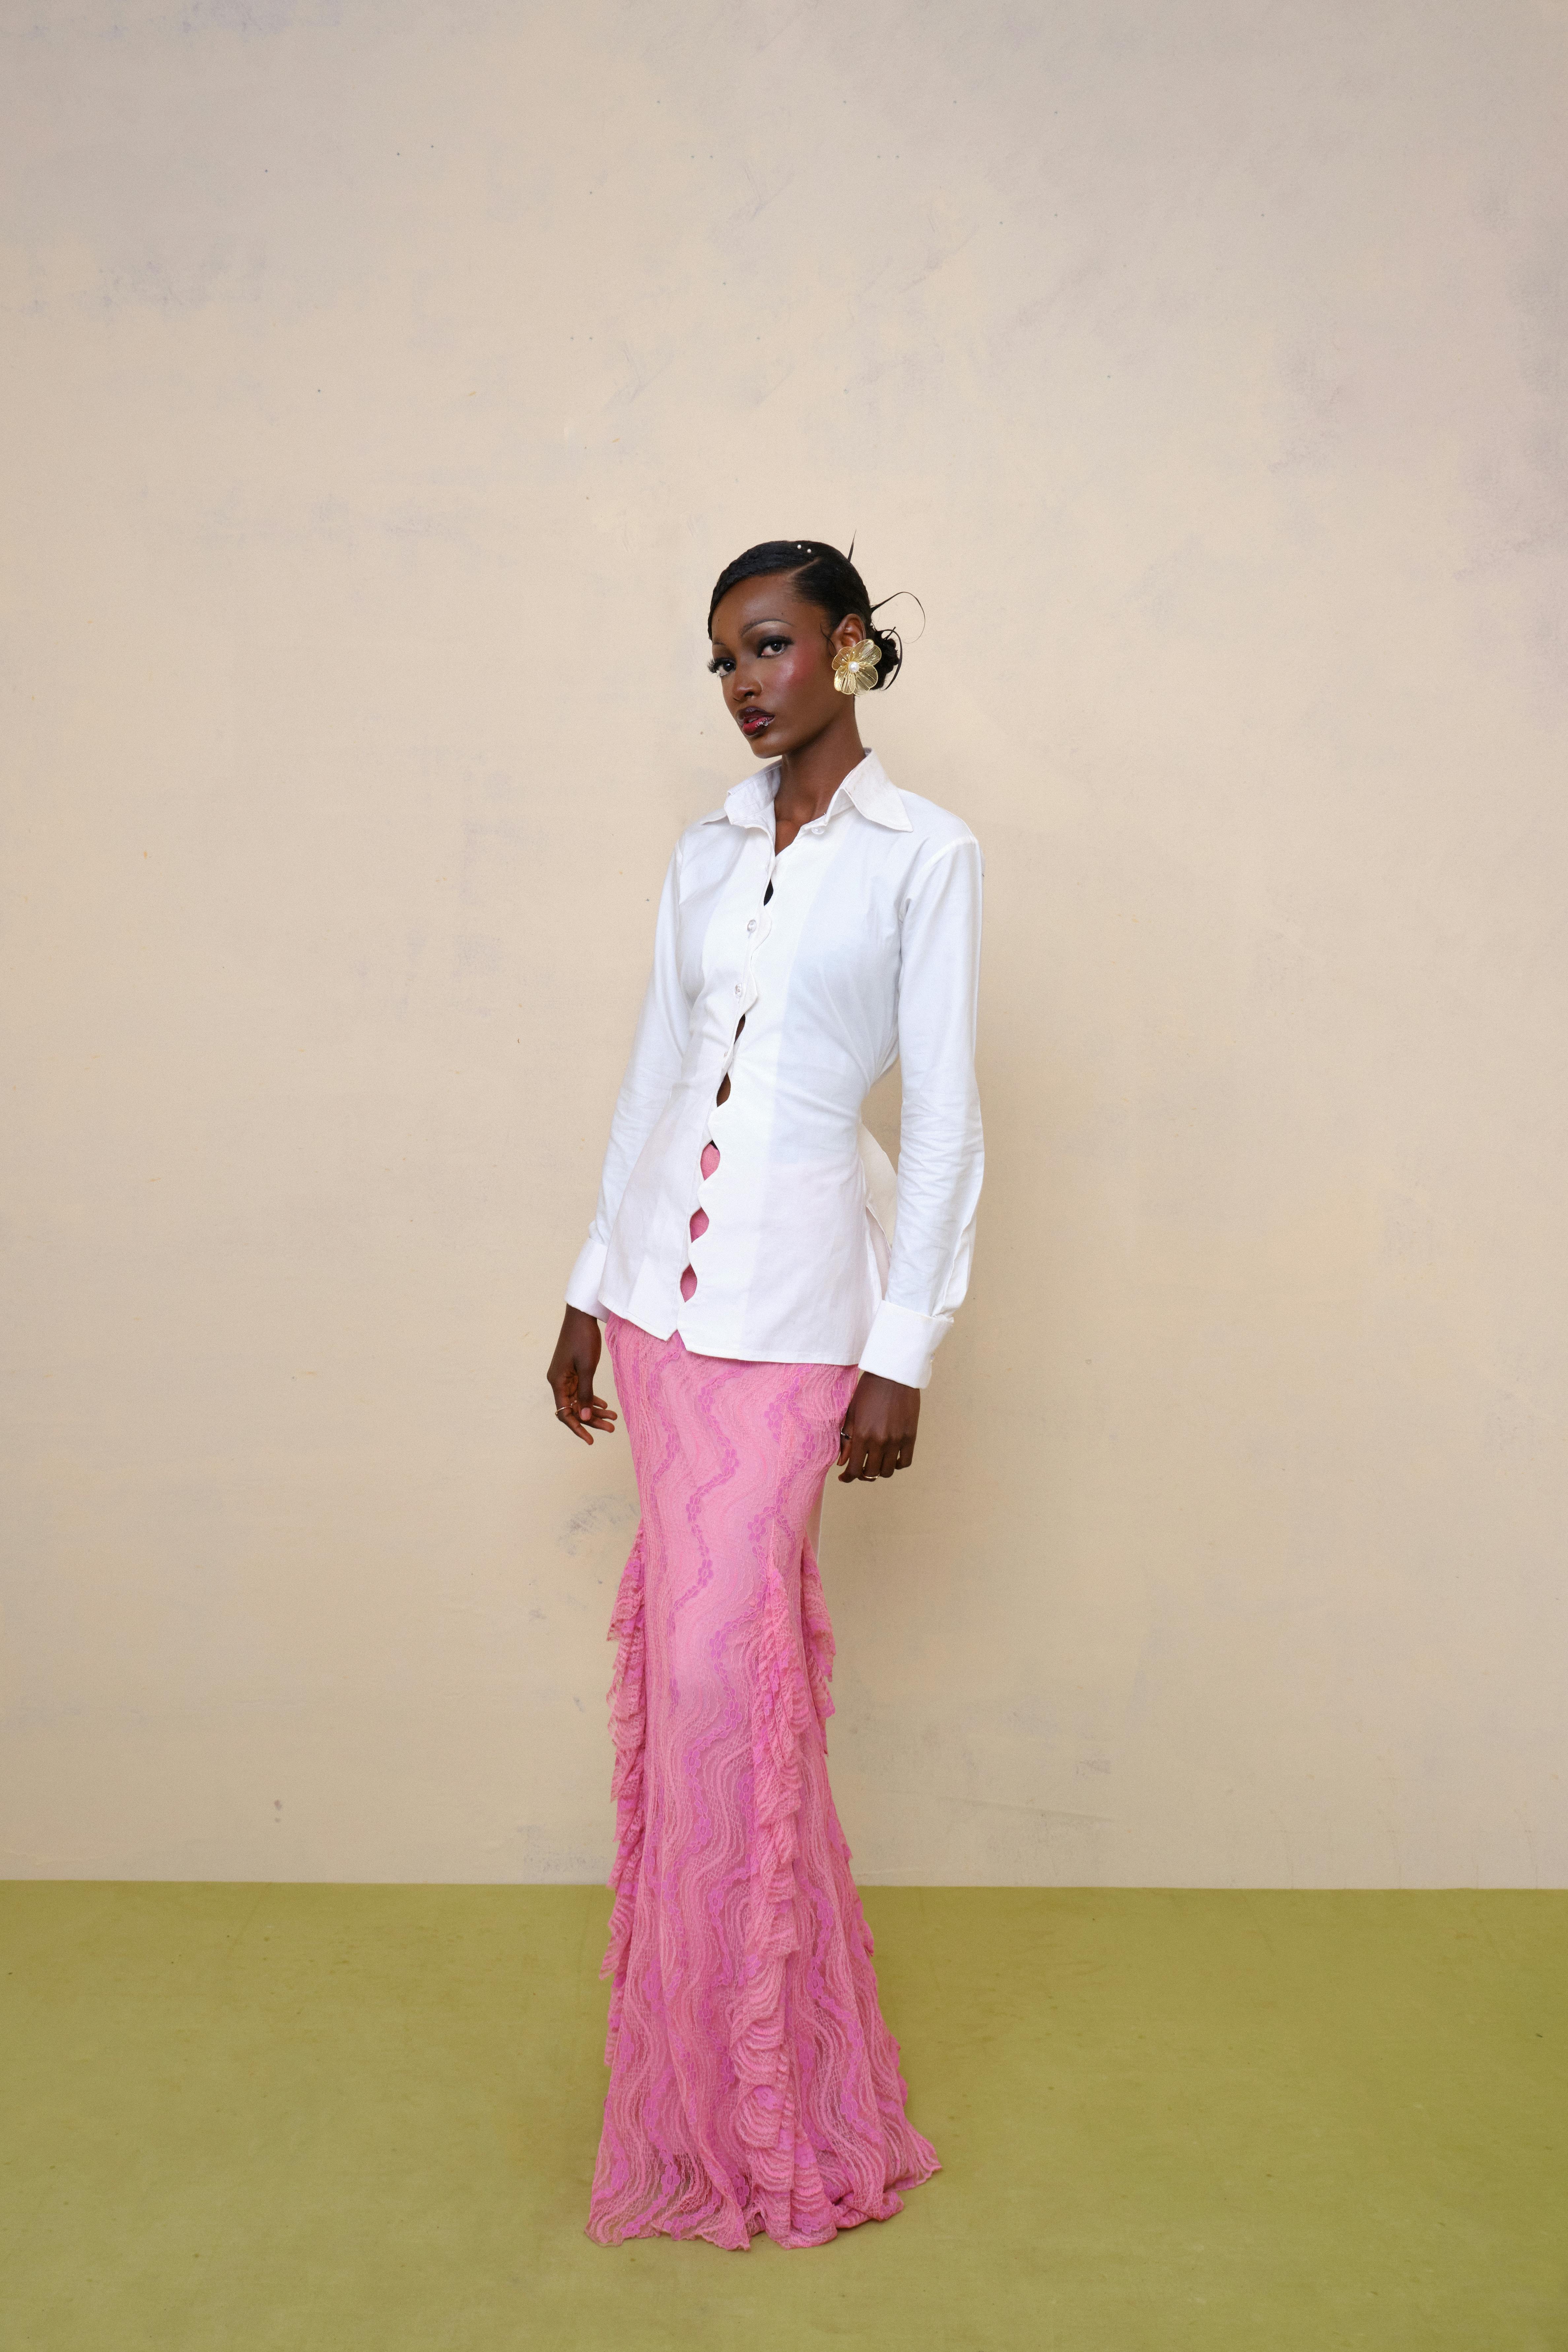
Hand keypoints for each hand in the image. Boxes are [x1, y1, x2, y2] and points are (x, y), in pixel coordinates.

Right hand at [547, 1307, 618, 1444]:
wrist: (582, 1316)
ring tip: (613, 1418)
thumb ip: (586, 1394)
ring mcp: (565, 1376)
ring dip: (595, 1410)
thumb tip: (585, 1418)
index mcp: (557, 1381)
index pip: (564, 1413)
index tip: (590, 1440)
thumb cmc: (583, 1339)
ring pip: (579, 1400)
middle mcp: (558, 1381)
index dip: (577, 1428)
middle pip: (574, 1408)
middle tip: (611, 1428)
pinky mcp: (573, 1371)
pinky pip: (581, 1390)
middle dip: (592, 1420)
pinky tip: (605, 1405)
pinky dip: (592, 1398)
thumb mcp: (587, 1368)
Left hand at [837, 1371, 919, 1483]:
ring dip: (880, 1470)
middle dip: (863, 1474)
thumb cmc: (868, 1390)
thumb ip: (846, 1439)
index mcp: (862, 1435)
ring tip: (876, 1462)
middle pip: (871, 1473)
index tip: (845, 1477)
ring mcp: (897, 1439)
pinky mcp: (911, 1436)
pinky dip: (898, 1464)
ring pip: (889, 1471)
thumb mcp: (852, 1413)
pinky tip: (891, 1458)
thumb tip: (842, 1462)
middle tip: (861, 1468)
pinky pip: (905, 1461)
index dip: (849, 1477)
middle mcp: (879, 1440)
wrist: (893, 1374)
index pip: (855, 1469)